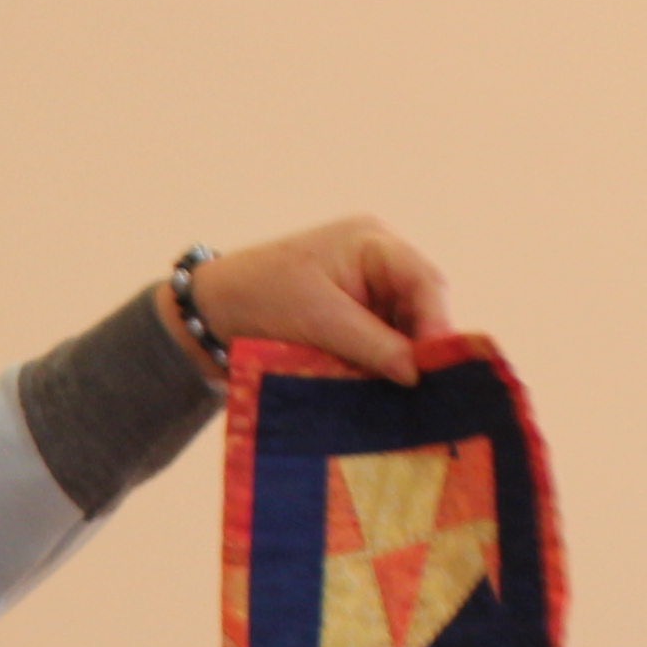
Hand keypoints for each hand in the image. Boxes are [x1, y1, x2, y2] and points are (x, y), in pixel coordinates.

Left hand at [178, 217, 452, 384]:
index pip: (424, 281)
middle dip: (425, 348)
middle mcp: (379, 265)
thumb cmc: (259, 298)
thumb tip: (420, 373)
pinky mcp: (357, 326)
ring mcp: (369, 296)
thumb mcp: (319, 319)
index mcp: (372, 244)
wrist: (209, 316)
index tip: (435, 369)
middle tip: (431, 393)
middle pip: (423, 308)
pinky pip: (385, 349)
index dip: (437, 324)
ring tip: (414, 402)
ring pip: (408, 334)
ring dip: (407, 365)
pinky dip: (387, 372)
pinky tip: (390, 397)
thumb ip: (374, 344)